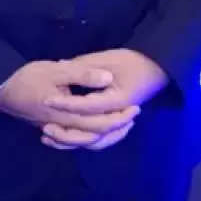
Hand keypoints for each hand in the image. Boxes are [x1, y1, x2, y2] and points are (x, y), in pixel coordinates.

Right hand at [0, 59, 139, 148]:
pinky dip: (92, 138)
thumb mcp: (56, 71)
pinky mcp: (55, 128)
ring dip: (107, 134)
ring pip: (88, 141)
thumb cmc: (28, 79)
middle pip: (97, 135)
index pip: (100, 123)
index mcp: (68, 115)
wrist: (2, 91)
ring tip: (124, 124)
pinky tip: (100, 131)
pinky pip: (77, 140)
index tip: (135, 106)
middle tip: (135, 113)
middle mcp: (65, 128)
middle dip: (118, 125)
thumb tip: (107, 77)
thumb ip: (82, 75)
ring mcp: (59, 130)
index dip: (120, 117)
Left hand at [40, 49, 167, 148]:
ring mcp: (118, 123)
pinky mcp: (114, 124)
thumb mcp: (108, 58)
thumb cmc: (133, 61)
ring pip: (93, 141)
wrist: (156, 68)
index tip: (47, 100)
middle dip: (66, 131)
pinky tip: (62, 137)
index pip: (87, 106)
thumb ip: (86, 67)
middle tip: (44, 126)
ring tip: (48, 136)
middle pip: (90, 132)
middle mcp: (118, 116)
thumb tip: (61, 67)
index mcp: (118, 99)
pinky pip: (97, 140)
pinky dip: (80, 141)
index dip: (66, 103)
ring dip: (71, 141)